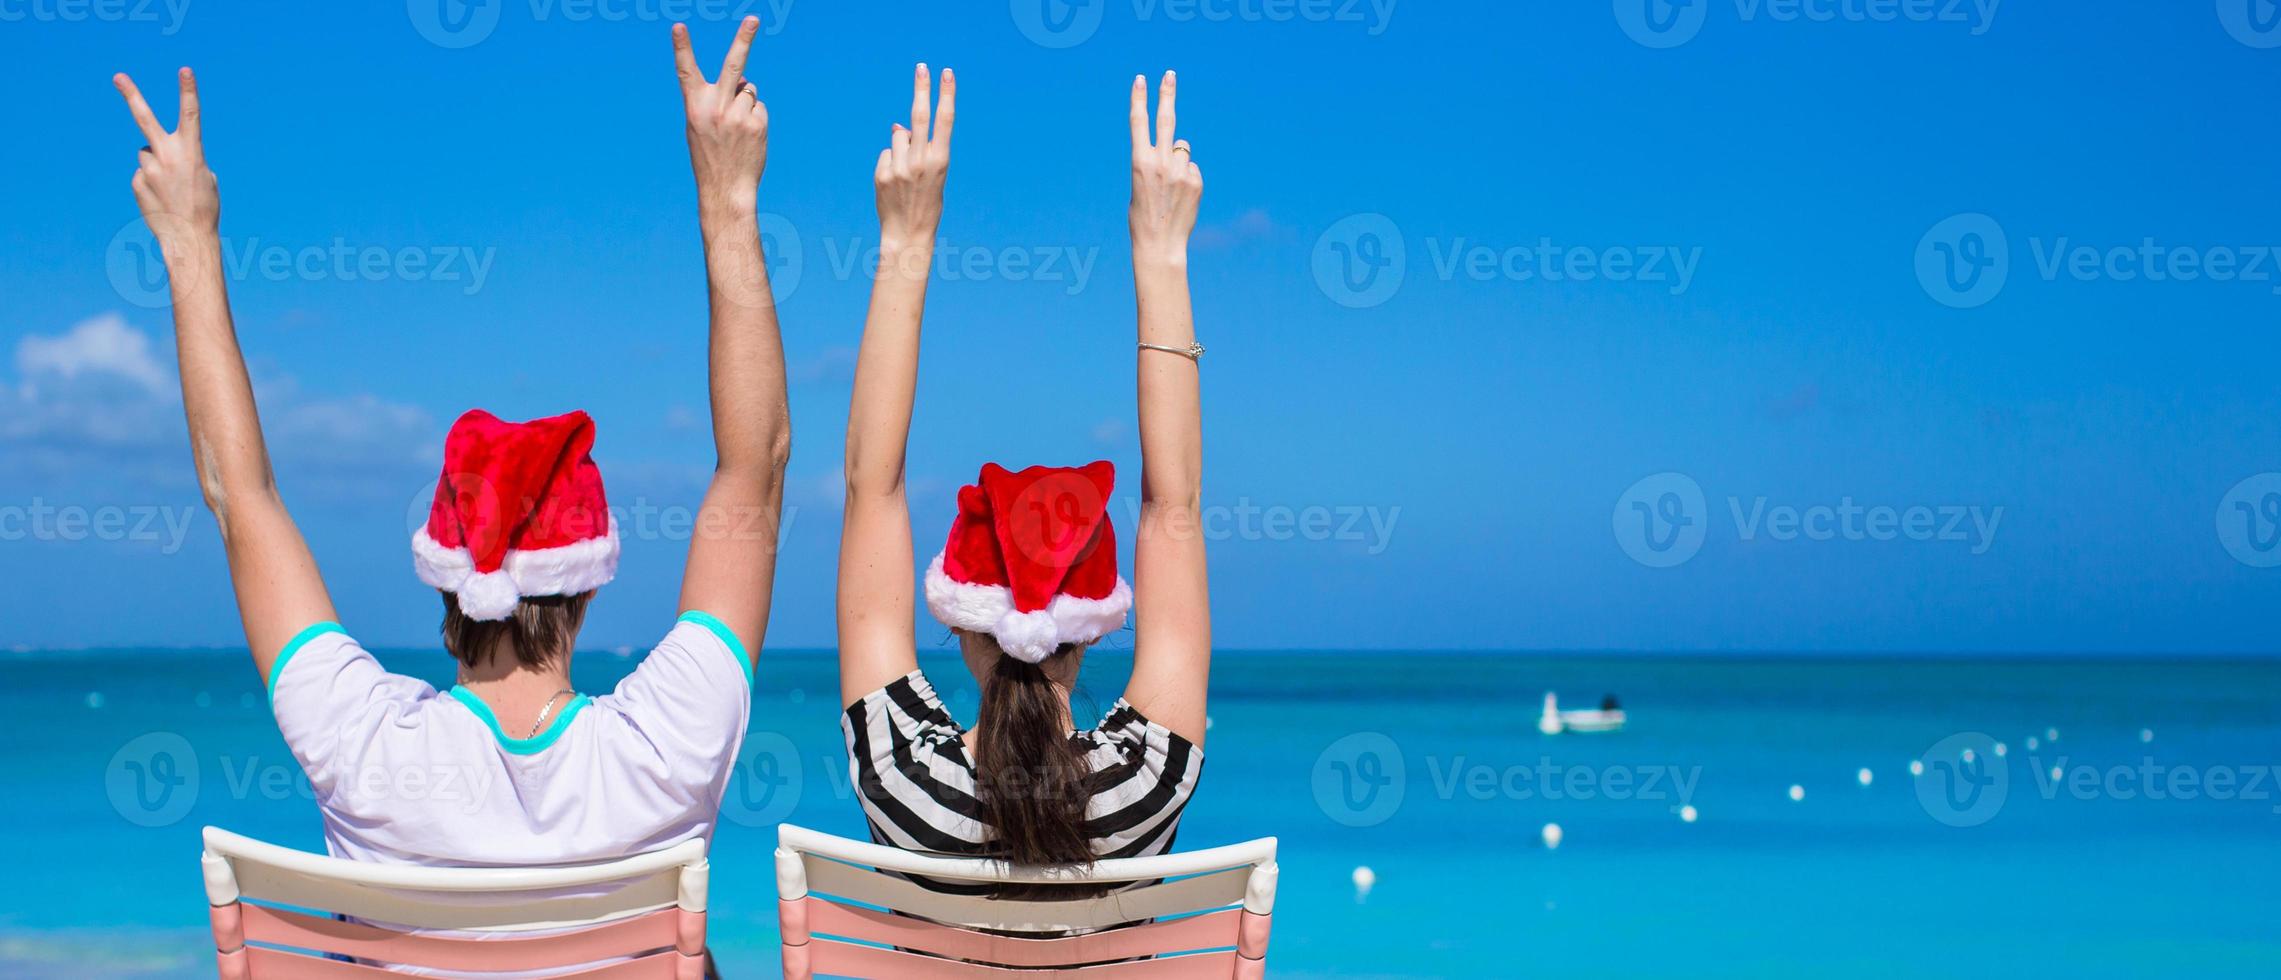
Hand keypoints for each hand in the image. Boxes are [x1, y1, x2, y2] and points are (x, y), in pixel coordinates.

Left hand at [115, 68, 217, 245]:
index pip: (190, 114)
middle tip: (117, 76)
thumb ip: (184, 157)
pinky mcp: (137, 182)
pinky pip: (142, 174)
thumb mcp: (206, 177)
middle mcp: (167, 155)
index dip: (188, 90)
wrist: (190, 237)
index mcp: (192, 152)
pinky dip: (150, 183)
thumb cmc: (204, 207)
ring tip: (170, 187)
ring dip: (156, 164)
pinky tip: (161, 198)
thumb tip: (155, 153)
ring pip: (146, 153)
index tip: (185, 69)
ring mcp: (149, 169)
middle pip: (144, 117)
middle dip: (131, 94)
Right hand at [674, 17, 766, 213]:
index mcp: (695, 107)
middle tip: (754, 19)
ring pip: (749, 89)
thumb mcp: (701, 125)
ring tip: (736, 128)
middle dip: (744, 39)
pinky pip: (759, 107)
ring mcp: (738, 116)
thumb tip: (746, 78)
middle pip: (733, 66)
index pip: (686, 72)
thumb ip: (717, 98)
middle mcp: (716, 108)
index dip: (682, 48)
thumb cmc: (710, 155)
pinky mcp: (756, 124)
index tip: (678, 27)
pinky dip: (755, 116)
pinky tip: (747, 136)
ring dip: (746, 101)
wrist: (726, 188)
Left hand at [874, 64, 953, 252]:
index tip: (947, 73)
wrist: (908, 235)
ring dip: (902, 146)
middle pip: (919, 115)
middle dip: (922, 88)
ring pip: (898, 136)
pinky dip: (890, 162)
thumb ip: (919, 149)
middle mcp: (920, 161)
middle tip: (921, 66)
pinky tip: (895, 182)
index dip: (946, 94)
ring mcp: (900, 167)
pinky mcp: (882, 174)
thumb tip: (898, 126)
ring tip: (907, 173)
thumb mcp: (933, 176)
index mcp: (941, 161)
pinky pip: (886, 154)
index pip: (944, 120)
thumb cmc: (926, 203)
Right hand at [1128, 71, 1200, 265]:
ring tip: (1170, 186)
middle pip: (1166, 120)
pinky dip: (1187, 176)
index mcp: (1139, 162)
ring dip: (1178, 159)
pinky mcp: (1196, 180)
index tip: (1141, 79)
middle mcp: (1161, 162)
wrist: (1160, 244)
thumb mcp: (1140, 183)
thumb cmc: (1143, 216)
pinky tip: (1181, 196)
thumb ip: (1155, 161)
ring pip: (1183, 149)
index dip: (1139, 99)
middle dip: (1167, 95)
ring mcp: (1180, 171)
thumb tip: (1181, 147)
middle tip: (1170, 74)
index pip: (1138, 123)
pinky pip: (1192, 167)